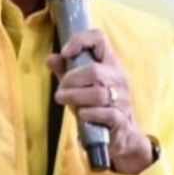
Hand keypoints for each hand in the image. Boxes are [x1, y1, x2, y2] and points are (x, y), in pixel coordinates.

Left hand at [47, 30, 153, 174]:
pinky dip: (89, 114)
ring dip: (75, 97)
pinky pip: (106, 114)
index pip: (100, 38)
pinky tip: (82, 115)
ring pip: (98, 93)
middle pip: (94, 70)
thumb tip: (51, 58)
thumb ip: (66, 72)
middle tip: (60, 90)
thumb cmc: (98, 106)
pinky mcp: (121, 120)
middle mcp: (119, 78)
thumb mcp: (80, 87)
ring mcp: (123, 99)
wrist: (122, 136)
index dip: (81, 40)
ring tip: (64, 100)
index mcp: (110, 64)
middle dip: (71, 80)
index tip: (66, 53)